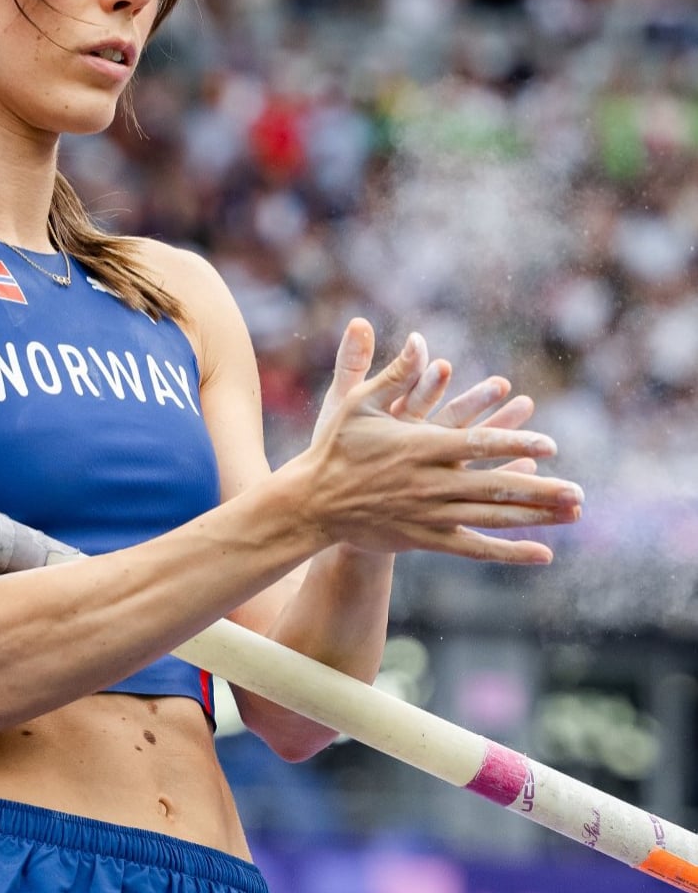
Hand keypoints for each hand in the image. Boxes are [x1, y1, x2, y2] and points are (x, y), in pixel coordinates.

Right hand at [291, 320, 581, 563]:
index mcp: (419, 446)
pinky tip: (542, 554)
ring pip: (492, 517)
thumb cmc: (334, 448)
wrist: (312, 502)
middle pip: (496, 486)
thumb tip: (419, 339)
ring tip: (573, 516)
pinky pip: (474, 548)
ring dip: (535, 518)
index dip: (516, 441)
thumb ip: (394, 374)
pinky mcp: (425, 539)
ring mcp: (429, 514)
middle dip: (542, 490)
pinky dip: (509, 552)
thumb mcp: (357, 403)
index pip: (478, 443)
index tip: (551, 444)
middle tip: (580, 493)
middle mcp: (430, 482)